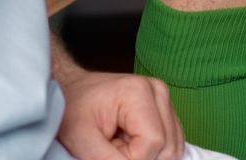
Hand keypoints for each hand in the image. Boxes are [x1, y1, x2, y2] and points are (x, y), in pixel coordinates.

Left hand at [56, 69, 184, 159]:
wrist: (72, 91)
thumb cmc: (73, 110)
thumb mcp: (81, 139)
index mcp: (138, 92)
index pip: (153, 143)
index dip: (132, 159)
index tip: (108, 153)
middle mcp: (157, 92)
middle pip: (167, 147)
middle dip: (140, 158)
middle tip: (112, 148)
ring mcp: (164, 100)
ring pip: (173, 149)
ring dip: (147, 157)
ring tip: (120, 145)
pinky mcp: (166, 111)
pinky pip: (172, 145)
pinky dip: (153, 154)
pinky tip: (132, 145)